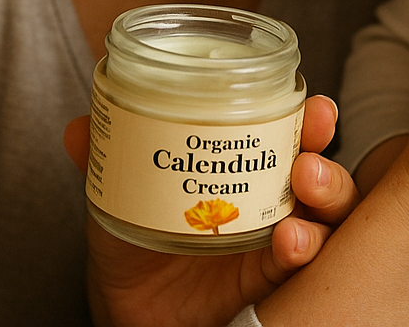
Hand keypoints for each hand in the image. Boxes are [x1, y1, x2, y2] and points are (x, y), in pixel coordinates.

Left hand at [63, 95, 358, 326]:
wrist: (126, 304)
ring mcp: (279, 232)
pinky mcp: (273, 274)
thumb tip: (79, 125)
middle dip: (323, 143)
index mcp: (248, 161)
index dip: (312, 114)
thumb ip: (105, 157)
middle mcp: (273, 192)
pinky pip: (306, 259)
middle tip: (311, 136)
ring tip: (305, 180)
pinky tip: (289, 238)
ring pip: (329, 205)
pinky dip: (305, 245)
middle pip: (321, 159)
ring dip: (328, 188)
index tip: (314, 104)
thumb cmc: (138, 235)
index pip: (293, 128)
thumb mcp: (121, 191)